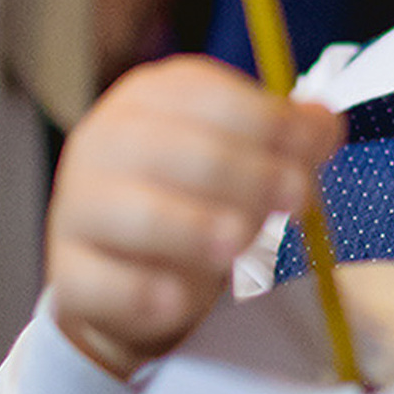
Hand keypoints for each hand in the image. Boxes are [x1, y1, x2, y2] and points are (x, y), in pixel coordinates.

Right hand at [46, 55, 343, 375]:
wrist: (130, 269)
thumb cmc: (198, 196)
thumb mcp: (247, 155)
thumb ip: (290, 137)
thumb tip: (325, 124)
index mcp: (150, 97)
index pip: (206, 93)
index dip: (267, 123)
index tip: (312, 155)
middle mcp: (103, 141)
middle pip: (176, 150)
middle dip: (248, 175)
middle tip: (296, 201)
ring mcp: (78, 206)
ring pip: (136, 213)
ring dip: (196, 229)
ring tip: (240, 247)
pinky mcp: (68, 272)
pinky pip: (102, 282)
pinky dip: (144, 293)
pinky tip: (180, 300)